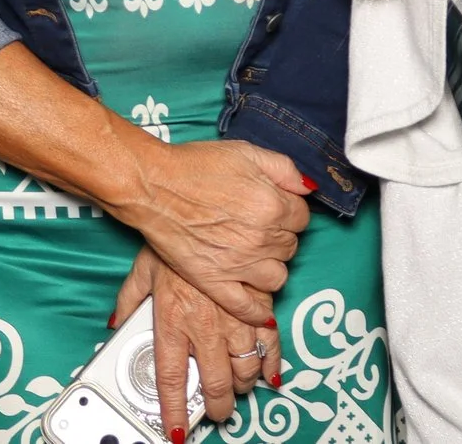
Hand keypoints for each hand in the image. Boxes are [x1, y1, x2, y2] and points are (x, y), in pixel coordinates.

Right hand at [104, 138, 309, 325]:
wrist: (153, 185)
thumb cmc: (196, 166)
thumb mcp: (245, 151)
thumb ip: (284, 169)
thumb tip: (308, 189)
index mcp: (272, 205)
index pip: (301, 217)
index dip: (288, 210)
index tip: (274, 207)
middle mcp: (261, 238)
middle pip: (290, 246)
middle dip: (279, 236)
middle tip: (256, 225)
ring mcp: (239, 264)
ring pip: (277, 277)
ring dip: (270, 266)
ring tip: (253, 254)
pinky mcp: (215, 282)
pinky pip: (247, 307)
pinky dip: (257, 311)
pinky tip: (260, 310)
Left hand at [110, 248, 278, 437]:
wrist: (201, 205)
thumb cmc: (171, 234)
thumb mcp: (143, 269)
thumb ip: (129, 301)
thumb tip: (115, 322)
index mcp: (172, 319)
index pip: (170, 378)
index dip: (175, 410)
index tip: (177, 431)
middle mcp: (204, 324)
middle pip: (215, 382)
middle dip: (219, 405)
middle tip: (219, 411)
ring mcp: (233, 315)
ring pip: (244, 367)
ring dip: (243, 384)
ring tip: (239, 386)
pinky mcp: (257, 302)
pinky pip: (270, 341)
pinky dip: (272, 361)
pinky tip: (270, 373)